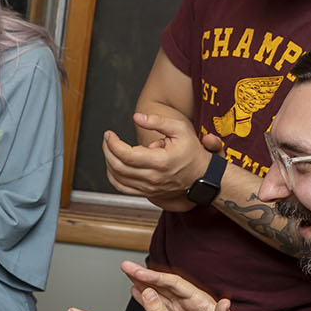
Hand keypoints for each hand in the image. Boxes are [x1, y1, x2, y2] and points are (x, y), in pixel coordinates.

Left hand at [104, 110, 218, 203]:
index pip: (126, 155)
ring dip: (109, 163)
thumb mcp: (180, 129)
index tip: (109, 134)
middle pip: (118, 167)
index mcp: (160, 162)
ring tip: (110, 149)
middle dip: (107, 151)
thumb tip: (136, 117)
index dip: (113, 143)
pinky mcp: (147, 193)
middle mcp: (152, 178)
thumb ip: (157, 121)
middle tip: (107, 139)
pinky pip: (123, 188)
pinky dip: (113, 177)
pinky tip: (112, 166)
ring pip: (117, 179)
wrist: (202, 176)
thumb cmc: (192, 152)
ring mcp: (149, 188)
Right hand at [121, 263, 252, 310]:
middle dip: (144, 275)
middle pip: (164, 285)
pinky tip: (136, 293)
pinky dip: (146, 299)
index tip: (141, 273)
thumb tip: (224, 304)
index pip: (176, 285)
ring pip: (159, 294)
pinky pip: (159, 308)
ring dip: (142, 284)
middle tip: (125, 266)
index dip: (157, 278)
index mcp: (201, 303)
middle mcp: (190, 303)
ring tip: (126, 274)